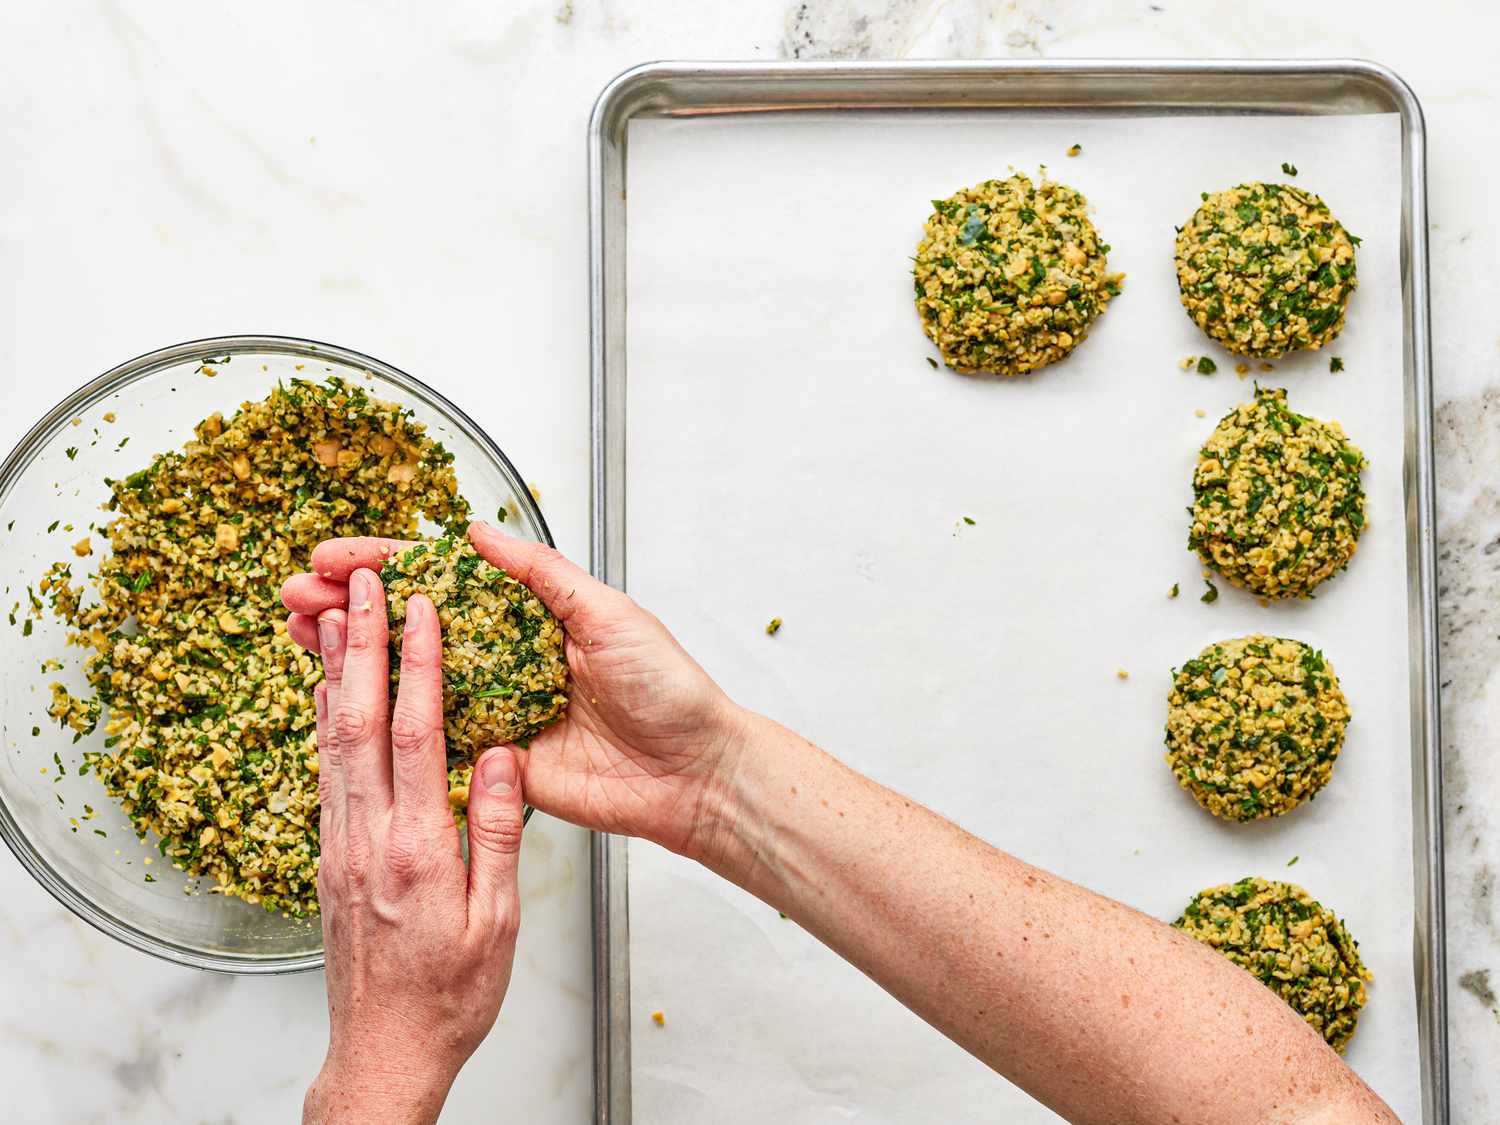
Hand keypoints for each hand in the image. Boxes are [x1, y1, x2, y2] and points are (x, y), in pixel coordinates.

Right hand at [282, 522, 746, 858]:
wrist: (690, 771)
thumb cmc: (665, 687)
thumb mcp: (607, 613)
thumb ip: (541, 576)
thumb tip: (478, 532)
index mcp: (528, 615)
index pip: (444, 580)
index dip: (386, 565)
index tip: (334, 555)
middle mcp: (502, 658)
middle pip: (410, 624)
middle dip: (348, 605)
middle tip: (292, 593)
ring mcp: (492, 709)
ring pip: (406, 677)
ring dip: (349, 654)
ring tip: (294, 631)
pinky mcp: (489, 762)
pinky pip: (428, 738)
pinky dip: (381, 717)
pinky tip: (335, 698)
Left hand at [302, 568, 525, 1124]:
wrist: (383, 1053)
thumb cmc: (450, 996)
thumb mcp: (498, 920)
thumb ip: (497, 832)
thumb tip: (500, 758)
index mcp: (417, 847)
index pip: (415, 733)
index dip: (418, 662)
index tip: (420, 607)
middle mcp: (366, 837)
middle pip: (356, 719)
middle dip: (359, 642)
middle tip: (358, 581)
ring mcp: (338, 845)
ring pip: (330, 739)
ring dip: (333, 671)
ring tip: (334, 615)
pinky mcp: (327, 858)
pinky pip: (324, 772)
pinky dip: (323, 721)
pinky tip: (324, 694)